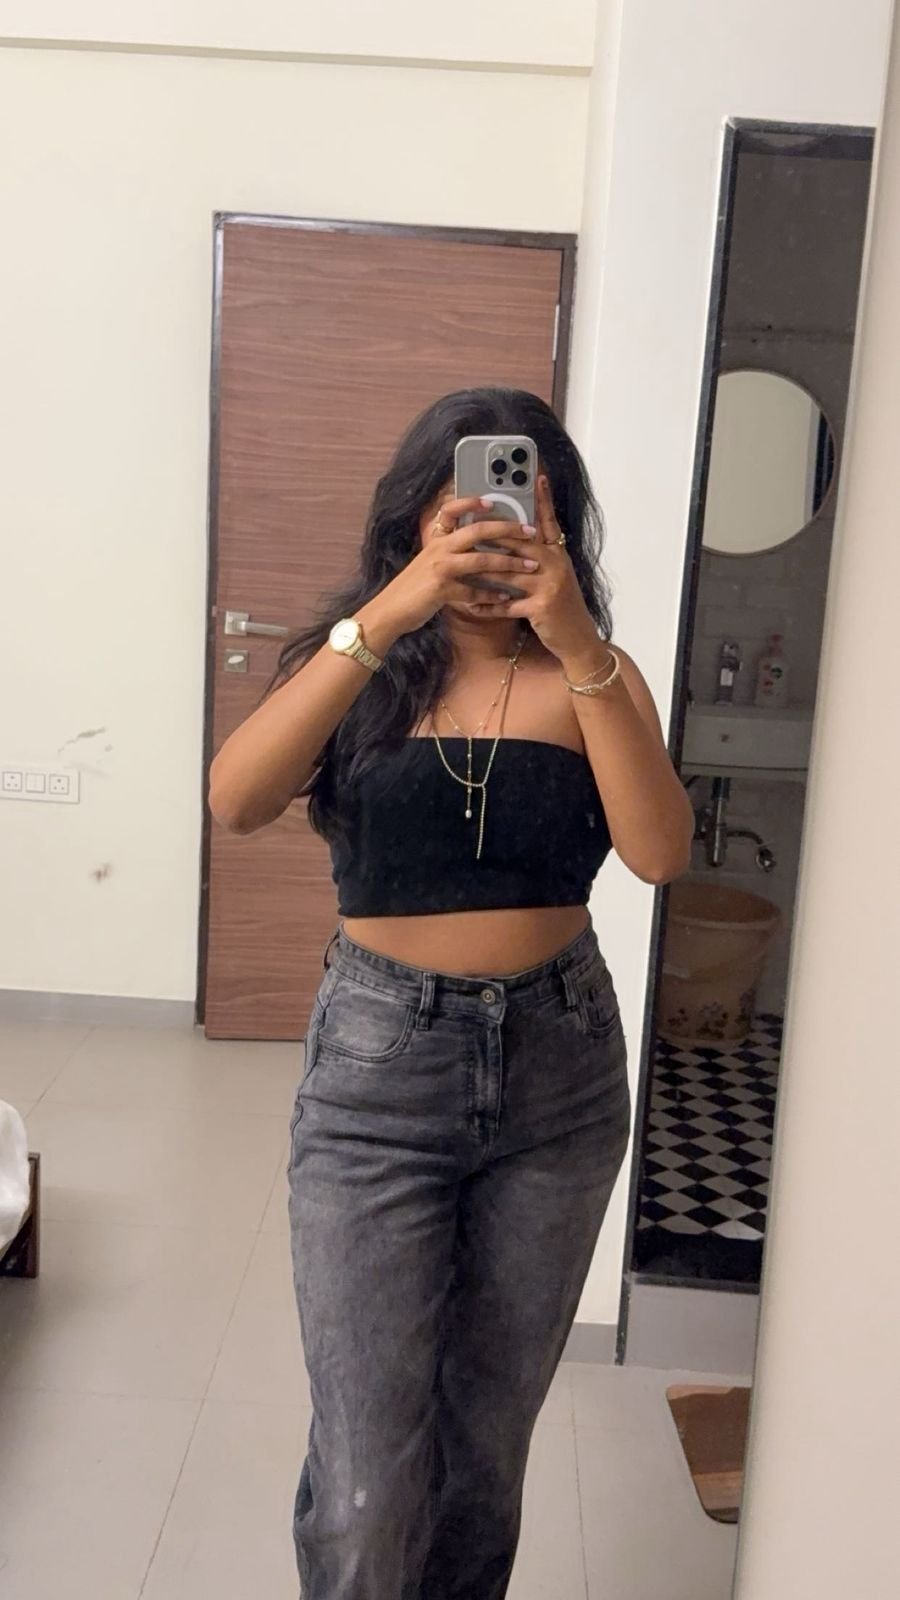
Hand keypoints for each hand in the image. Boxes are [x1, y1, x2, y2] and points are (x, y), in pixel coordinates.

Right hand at [365, 497, 542, 636]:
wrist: (391, 610)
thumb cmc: (414, 587)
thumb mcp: (429, 562)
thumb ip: (450, 552)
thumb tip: (476, 545)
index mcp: (437, 539)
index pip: (452, 510)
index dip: (472, 502)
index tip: (493, 500)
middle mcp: (439, 548)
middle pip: (478, 531)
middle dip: (508, 529)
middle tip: (530, 531)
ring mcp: (441, 567)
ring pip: (482, 560)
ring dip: (509, 563)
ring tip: (530, 566)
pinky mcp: (443, 589)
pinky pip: (474, 590)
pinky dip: (492, 595)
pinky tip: (506, 597)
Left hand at [466, 476, 611, 673]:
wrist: (578, 640)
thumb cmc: (561, 609)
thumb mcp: (555, 578)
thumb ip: (539, 560)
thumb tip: (514, 545)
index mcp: (558, 555)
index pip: (549, 522)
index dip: (544, 500)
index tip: (538, 477)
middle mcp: (555, 565)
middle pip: (520, 542)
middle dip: (493, 535)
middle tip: (470, 524)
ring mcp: (549, 585)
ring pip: (508, 572)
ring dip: (482, 572)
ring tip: (461, 566)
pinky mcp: (541, 607)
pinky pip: (507, 603)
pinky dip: (488, 606)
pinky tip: (473, 606)